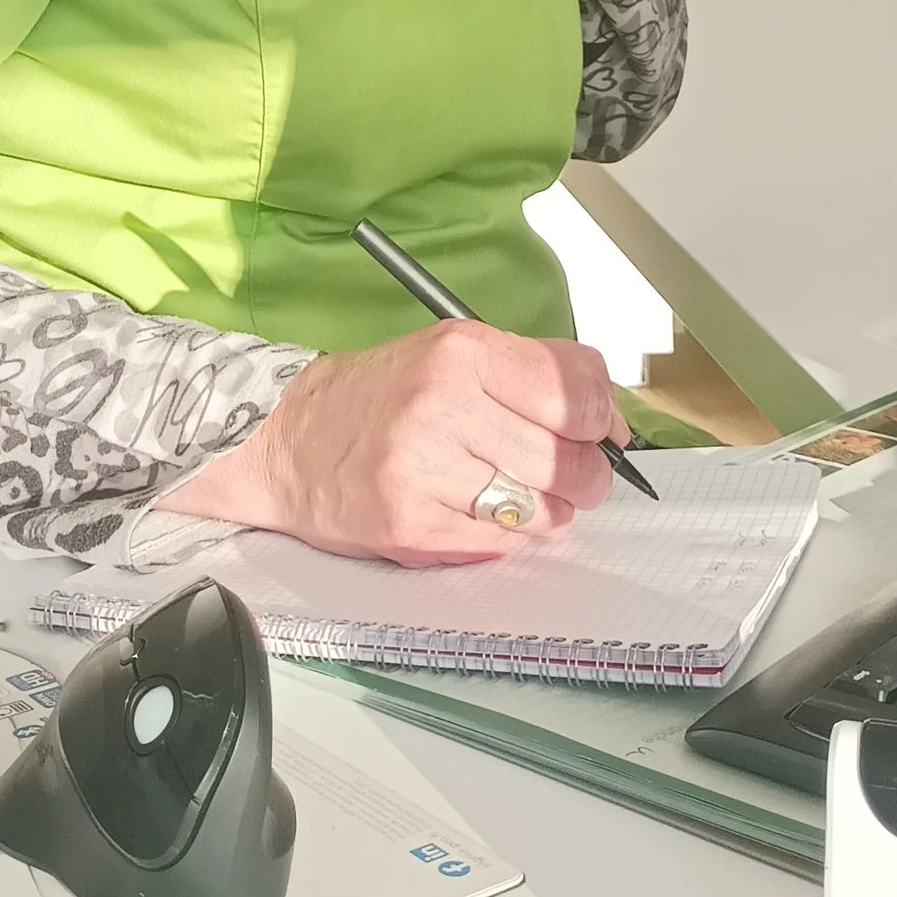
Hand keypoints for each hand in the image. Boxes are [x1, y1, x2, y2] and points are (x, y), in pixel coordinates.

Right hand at [162, 319, 628, 564]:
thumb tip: (612, 422)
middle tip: (568, 474)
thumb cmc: (378, 396)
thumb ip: (533, 375)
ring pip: (540, 510)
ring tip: (514, 494)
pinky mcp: (409, 524)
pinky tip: (473, 513)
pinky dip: (499, 537)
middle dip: (583, 475)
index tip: (602, 431)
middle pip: (569, 458)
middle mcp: (442, 403)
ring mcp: (423, 468)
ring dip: (543, 511)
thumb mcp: (451, 353)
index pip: (577, 388)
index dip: (604, 418)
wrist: (285, 438)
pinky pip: (497, 546)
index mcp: (461, 350)